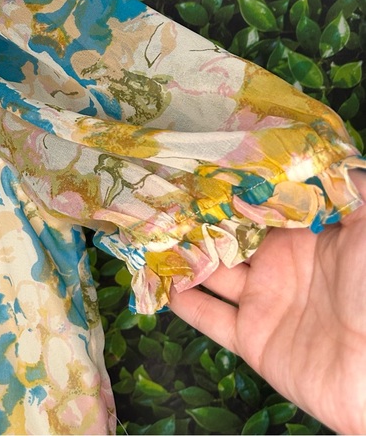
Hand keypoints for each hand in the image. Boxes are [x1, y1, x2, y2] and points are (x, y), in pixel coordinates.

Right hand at [168, 170, 365, 433]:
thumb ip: (350, 190)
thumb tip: (321, 155)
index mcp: (305, 235)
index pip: (257, 206)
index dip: (229, 190)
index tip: (198, 167)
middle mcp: (279, 264)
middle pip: (228, 237)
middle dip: (197, 219)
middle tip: (161, 197)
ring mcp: (264, 301)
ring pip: (212, 273)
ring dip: (183, 256)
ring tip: (149, 233)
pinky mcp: (253, 338)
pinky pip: (210, 318)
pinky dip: (184, 303)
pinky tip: (158, 282)